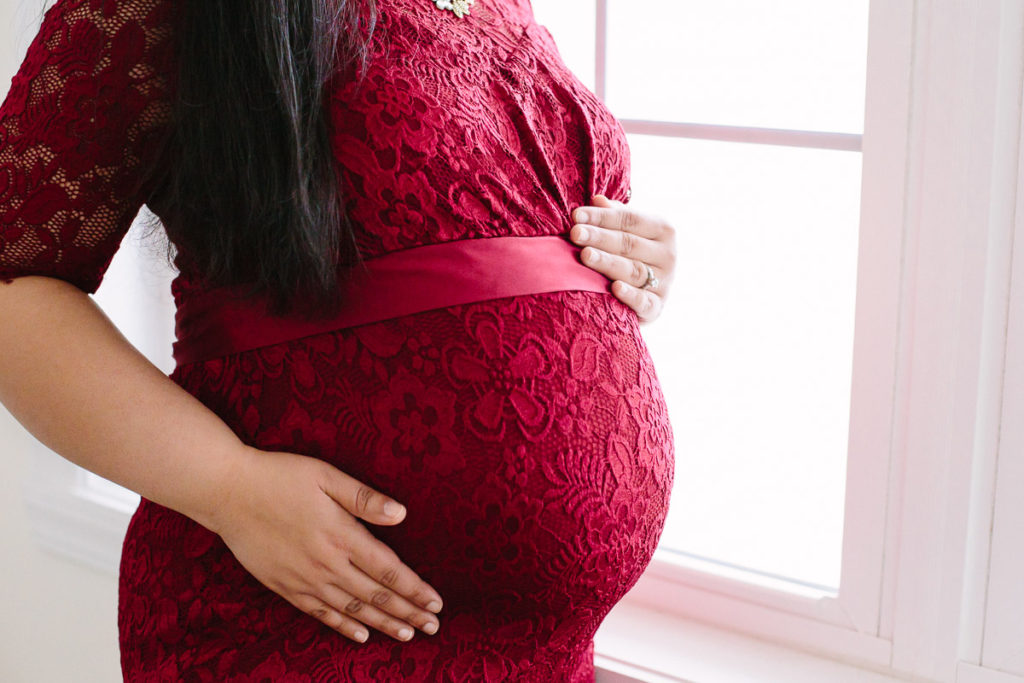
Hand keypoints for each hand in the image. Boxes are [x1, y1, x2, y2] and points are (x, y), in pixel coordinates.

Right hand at [210, 446, 443, 643]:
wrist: (226, 491)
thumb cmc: (280, 476)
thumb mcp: (326, 475)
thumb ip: (364, 498)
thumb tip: (402, 514)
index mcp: (341, 534)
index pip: (389, 570)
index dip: (414, 588)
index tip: (436, 602)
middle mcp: (327, 563)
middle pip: (376, 595)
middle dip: (408, 612)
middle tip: (433, 626)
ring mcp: (305, 578)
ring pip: (353, 609)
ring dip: (383, 624)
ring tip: (408, 635)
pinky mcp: (285, 586)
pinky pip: (320, 613)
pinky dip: (344, 626)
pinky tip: (362, 634)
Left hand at [569, 194, 676, 324]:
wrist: (648, 295)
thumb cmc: (632, 255)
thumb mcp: (627, 232)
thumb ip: (614, 216)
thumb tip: (597, 200)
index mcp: (663, 229)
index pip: (629, 219)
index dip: (602, 217)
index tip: (576, 216)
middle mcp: (668, 255)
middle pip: (629, 243)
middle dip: (599, 237)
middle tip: (575, 233)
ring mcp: (664, 282)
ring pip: (633, 270)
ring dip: (608, 262)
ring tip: (585, 255)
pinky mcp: (657, 307)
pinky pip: (643, 301)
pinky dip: (630, 296)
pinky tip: (614, 288)